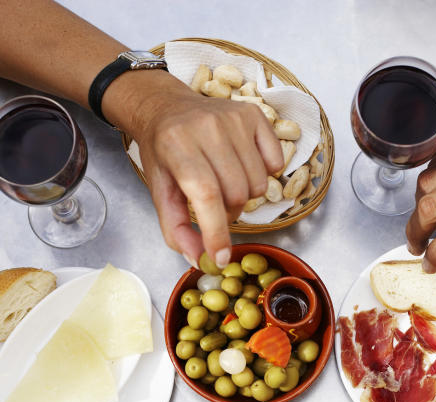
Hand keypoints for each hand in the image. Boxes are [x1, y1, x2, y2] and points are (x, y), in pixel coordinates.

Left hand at [130, 88, 282, 267]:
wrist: (166, 108)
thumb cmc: (163, 153)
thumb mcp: (160, 192)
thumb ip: (176, 230)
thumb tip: (200, 260)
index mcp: (176, 146)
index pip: (206, 194)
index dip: (217, 231)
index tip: (221, 256)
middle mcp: (207, 128)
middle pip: (237, 194)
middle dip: (227, 212)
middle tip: (213, 203)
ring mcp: (233, 118)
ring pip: (258, 184)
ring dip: (244, 194)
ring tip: (226, 182)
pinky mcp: (254, 114)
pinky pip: (275, 162)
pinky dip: (263, 172)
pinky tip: (242, 165)